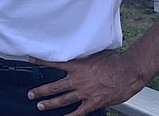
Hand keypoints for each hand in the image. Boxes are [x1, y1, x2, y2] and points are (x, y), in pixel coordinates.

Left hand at [27, 50, 142, 114]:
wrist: (128, 72)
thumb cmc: (114, 61)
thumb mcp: (95, 53)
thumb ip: (83, 54)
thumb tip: (77, 49)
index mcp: (77, 66)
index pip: (55, 63)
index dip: (41, 62)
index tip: (30, 60)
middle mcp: (78, 80)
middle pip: (54, 86)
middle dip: (41, 90)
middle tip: (31, 94)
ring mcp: (85, 93)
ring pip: (62, 100)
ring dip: (50, 103)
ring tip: (40, 106)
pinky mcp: (93, 103)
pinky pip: (78, 112)